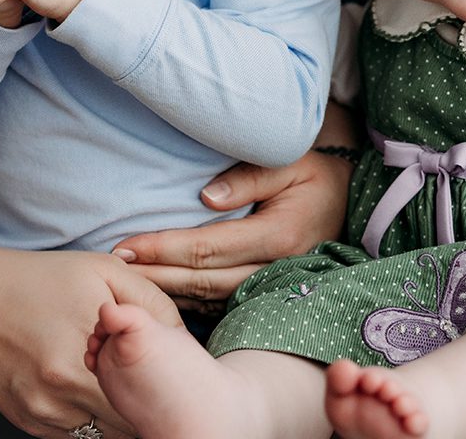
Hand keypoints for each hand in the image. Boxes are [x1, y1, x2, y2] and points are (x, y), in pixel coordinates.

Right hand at [0, 245, 179, 437]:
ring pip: (105, 432)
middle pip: (130, 420)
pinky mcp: (31, 423)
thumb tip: (183, 337)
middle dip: (145, 407)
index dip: (166, 388)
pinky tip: (82, 391)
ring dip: (116, 417)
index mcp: (93, 346)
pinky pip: (76, 435)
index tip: (172, 382)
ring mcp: (47, 409)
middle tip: (151, 390)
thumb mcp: (101, 271)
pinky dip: (85, 420)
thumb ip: (149, 302)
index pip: (152, 391)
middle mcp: (68, 385)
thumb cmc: (39, 280)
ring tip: (119, 390)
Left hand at [111, 148, 351, 308]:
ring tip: (126, 285)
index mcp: (278, 235)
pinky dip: (188, 303)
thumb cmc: (318, 174)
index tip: (124, 246)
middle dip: (153, 275)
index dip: (162, 248)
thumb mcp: (289, 161)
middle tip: (110, 270)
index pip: (206, 247)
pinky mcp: (268, 293)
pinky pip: (222, 304)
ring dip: (166, 293)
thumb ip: (248, 177)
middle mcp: (275, 268)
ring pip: (209, 299)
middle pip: (201, 280)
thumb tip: (205, 198)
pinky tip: (161, 297)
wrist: (356, 201)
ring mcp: (273, 286)